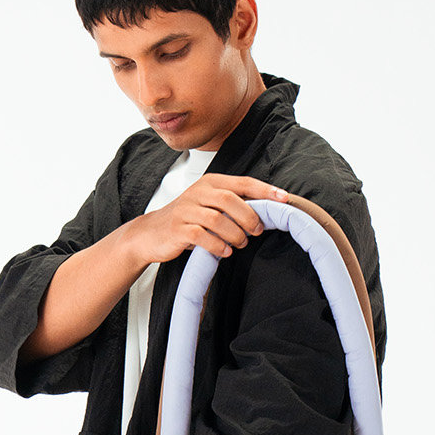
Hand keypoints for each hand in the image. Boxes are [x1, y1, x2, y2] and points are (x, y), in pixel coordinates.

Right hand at [124, 176, 285, 266]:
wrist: (150, 234)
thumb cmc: (186, 221)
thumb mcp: (209, 206)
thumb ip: (232, 205)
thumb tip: (265, 213)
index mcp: (210, 183)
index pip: (242, 182)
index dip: (265, 190)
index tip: (284, 200)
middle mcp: (198, 192)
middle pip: (230, 199)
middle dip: (249, 217)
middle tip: (257, 231)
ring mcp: (186, 210)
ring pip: (218, 219)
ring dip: (235, 234)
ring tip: (240, 244)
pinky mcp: (178, 228)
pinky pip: (202, 236)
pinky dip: (218, 246)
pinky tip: (224, 252)